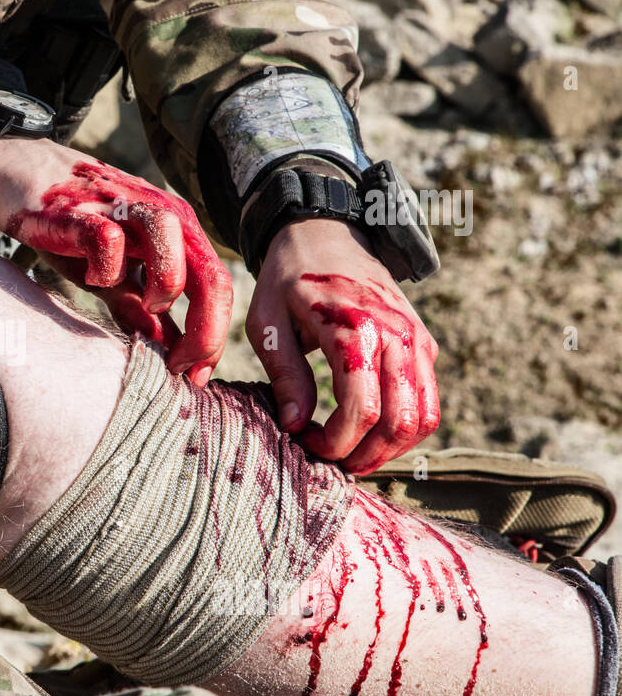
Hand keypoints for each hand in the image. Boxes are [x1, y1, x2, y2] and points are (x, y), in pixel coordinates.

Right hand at [0, 138, 232, 385]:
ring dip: (167, 286)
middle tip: (180, 367)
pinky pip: (108, 240)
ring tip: (147, 307)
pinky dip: (107, 269)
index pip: (216, 286)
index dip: (212, 338)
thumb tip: (170, 353)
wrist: (18, 173)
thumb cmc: (70, 227)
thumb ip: (140, 309)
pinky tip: (93, 279)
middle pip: (208, 272)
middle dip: (204, 330)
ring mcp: (123, 208)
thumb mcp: (111, 275)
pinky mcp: (81, 210)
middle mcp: (160, 216)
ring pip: (172, 240)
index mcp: (176, 232)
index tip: (194, 378)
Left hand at [247, 218, 438, 473]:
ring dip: (389, 449)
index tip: (304, 442)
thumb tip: (294, 426)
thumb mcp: (267, 322)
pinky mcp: (423, 344)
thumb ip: (284, 374)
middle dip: (364, 455)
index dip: (334, 442)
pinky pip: (428, 401)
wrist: (325, 235)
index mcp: (354, 326)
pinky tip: (367, 431)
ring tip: (350, 453)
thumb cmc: (286, 280)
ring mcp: (416, 339)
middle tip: (329, 461)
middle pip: (399, 422)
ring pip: (423, 418)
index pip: (361, 409)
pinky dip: (404, 428)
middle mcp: (396, 333)